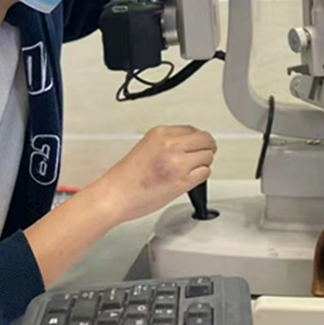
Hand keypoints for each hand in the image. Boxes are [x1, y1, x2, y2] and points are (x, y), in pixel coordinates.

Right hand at [92, 125, 216, 225]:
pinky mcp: (181, 181)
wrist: (115, 195)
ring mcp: (177, 162)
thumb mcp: (148, 146)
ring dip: (203, 164)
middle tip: (203, 156)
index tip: (196, 146)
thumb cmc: (127, 177)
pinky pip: (205, 173)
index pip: (193, 129)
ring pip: (208, 156)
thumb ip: (169, 142)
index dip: (197, 140)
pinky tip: (189, 180)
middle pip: (206, 140)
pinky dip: (200, 177)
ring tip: (190, 171)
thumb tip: (189, 144)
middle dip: (207, 149)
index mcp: (161, 133)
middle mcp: (170, 144)